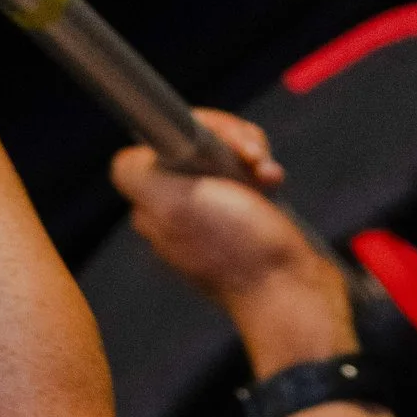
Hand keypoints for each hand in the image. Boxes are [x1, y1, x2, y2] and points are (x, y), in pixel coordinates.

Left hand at [112, 110, 355, 366]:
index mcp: (151, 202)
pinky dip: (262, 172)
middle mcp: (174, 206)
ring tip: (267, 177)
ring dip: (251, 155)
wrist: (287, 287)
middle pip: (195, 139)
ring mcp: (208, 210)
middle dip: (230, 140)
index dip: (199, 129)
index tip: (224, 147)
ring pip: (224, 152)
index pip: (165, 136)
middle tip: (253, 159)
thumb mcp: (173, 205)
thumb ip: (135, 174)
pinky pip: (246, 175)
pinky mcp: (239, 214)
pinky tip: (273, 185)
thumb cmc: (238, 248)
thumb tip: (128, 159)